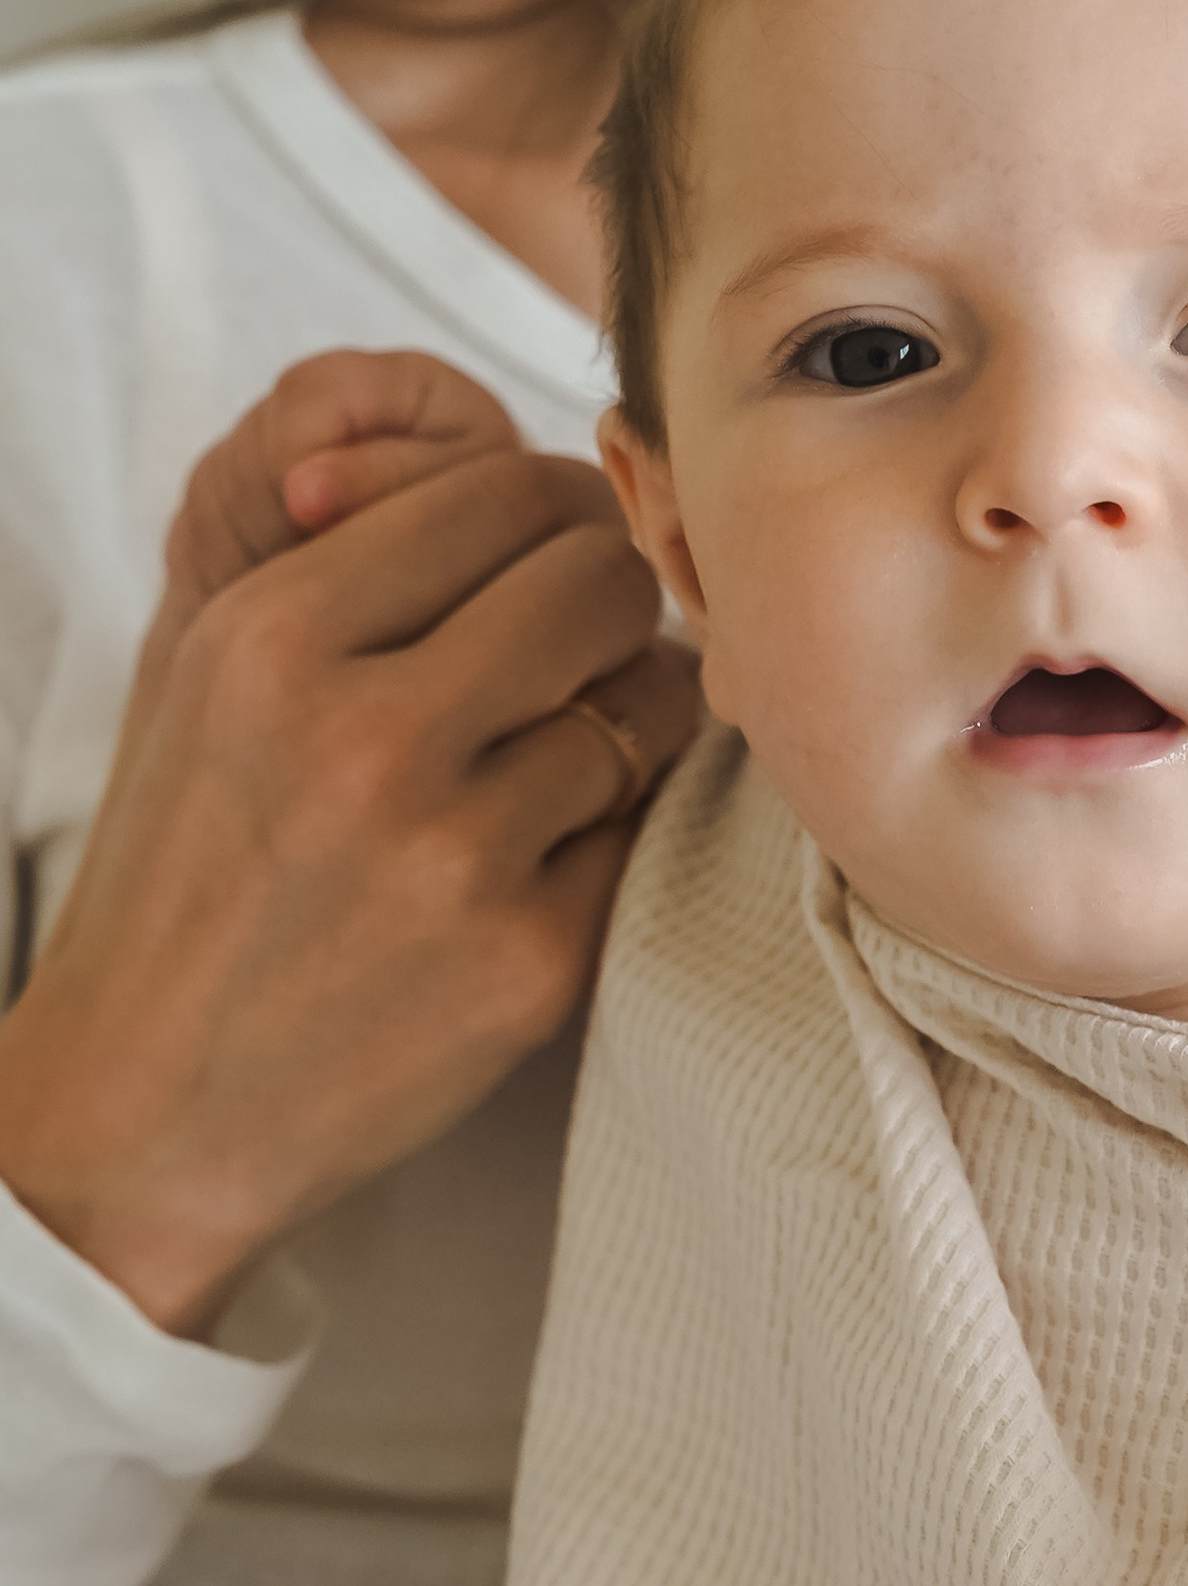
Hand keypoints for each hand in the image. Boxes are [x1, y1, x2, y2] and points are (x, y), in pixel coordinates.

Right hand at [0, 349, 699, 1334]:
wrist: (142, 1105)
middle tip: (583, 652)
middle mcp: (363, 734)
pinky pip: (641, 833)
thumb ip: (351, 560)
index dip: (557, 516)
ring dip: (624, 725)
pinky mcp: (527, 960)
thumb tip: (535, 480)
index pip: (506, 491)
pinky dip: (607, 839)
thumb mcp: (208, 677)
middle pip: (600, 580)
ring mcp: (453, 854)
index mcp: (275, 636)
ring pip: (647, 706)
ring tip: (551, 765)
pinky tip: (532, 867)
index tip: (552, 559)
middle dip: (610, 605)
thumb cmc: (191, 874)